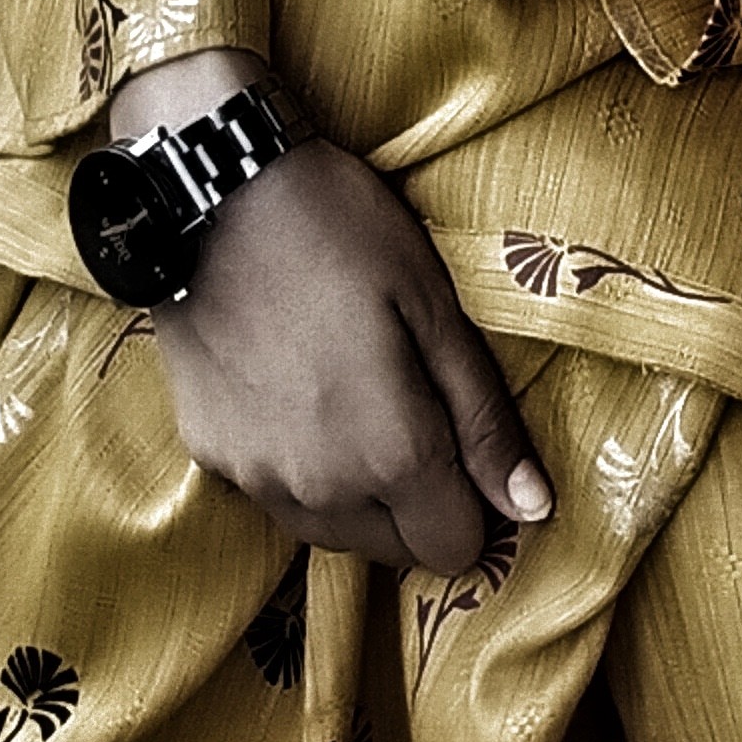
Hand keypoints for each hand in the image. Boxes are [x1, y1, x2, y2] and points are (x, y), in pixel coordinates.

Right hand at [150, 132, 551, 570]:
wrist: (211, 192)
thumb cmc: (339, 230)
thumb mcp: (433, 303)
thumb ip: (483, 417)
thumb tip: (532, 507)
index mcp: (390, 454)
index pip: (453, 548)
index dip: (477, 507)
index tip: (470, 448)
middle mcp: (319, 490)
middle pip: (394, 548)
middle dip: (420, 501)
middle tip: (414, 409)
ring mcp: (256, 478)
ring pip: (332, 531)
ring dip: (359, 494)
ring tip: (358, 398)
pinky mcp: (209, 456)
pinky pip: (274, 494)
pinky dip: (299, 469)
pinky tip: (300, 395)